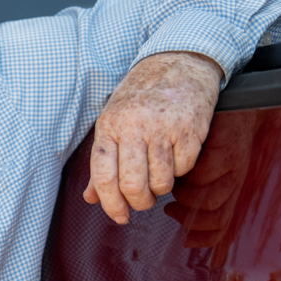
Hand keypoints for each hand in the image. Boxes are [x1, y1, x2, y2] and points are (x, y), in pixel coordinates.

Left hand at [83, 51, 222, 224]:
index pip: (103, 176)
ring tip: (159, 174)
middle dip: (139, 202)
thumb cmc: (141, 98)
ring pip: (161, 182)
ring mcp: (164, 128)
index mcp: (110, 125)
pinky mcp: (190, 129)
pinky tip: (176, 154)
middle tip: (143, 201)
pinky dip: (181, 169)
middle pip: (133, 185)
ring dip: (161, 188)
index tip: (119, 216)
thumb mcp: (113, 123)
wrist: (178, 64)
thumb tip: (90, 198)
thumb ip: (102, 162)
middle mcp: (135, 126)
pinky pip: (185, 168)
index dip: (110, 204)